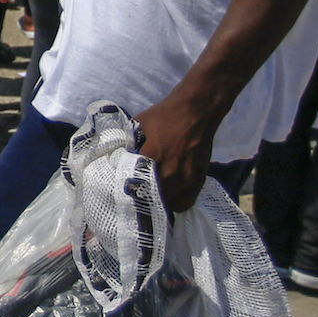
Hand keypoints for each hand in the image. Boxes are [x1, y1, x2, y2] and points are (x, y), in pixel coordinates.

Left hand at [135, 90, 220, 211]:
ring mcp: (186, 179)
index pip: (136, 186)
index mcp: (151, 159)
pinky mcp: (198, 180)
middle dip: (144, 200)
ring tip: (153, 200)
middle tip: (138, 198)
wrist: (195, 112)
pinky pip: (185, 202)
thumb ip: (129, 144)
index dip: (129, 192)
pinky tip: (170, 198)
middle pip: (153, 200)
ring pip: (169, 204)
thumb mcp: (138, 127)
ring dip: (160, 203)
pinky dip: (177, 203)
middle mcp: (170, 173)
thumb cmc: (163, 117)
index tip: (124, 193)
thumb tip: (119, 156)